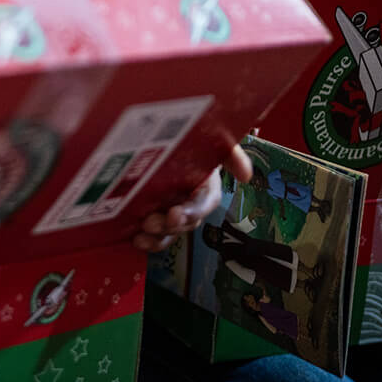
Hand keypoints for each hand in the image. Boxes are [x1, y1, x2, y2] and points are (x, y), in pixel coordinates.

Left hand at [133, 145, 252, 252]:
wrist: (172, 140)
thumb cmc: (197, 142)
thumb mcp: (215, 141)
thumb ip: (231, 154)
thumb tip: (246, 175)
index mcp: (207, 188)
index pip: (204, 203)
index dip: (192, 211)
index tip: (175, 213)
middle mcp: (192, 203)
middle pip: (185, 222)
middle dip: (170, 226)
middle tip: (150, 223)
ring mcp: (173, 211)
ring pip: (170, 232)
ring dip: (157, 238)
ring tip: (141, 237)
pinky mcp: (155, 214)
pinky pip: (155, 235)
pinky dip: (147, 241)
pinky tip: (134, 239)